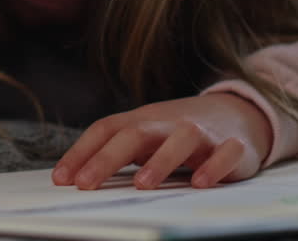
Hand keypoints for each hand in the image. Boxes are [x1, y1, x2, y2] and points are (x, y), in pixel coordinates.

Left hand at [52, 93, 270, 189]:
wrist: (236, 112)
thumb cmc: (177, 131)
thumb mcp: (145, 137)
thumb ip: (116, 153)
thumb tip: (74, 177)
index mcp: (142, 120)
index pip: (105, 130)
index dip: (81, 152)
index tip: (61, 178)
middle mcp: (168, 123)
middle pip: (135, 134)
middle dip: (107, 158)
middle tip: (85, 183)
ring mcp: (201, 132)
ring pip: (180, 140)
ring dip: (160, 161)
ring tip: (141, 184)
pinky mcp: (233, 146)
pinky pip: (225, 153)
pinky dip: (214, 166)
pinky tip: (200, 182)